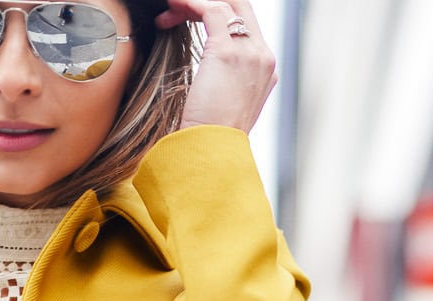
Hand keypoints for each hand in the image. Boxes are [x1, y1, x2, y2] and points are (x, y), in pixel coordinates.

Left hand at [158, 0, 277, 132]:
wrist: (212, 153)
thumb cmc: (210, 137)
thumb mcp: (224, 106)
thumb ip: (224, 82)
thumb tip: (207, 75)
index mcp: (265, 70)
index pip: (246, 26)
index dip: (218, 15)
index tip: (189, 21)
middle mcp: (263, 57)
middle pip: (241, 7)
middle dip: (207, 3)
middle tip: (178, 9)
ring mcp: (249, 53)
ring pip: (224, 5)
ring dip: (190, 4)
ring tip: (167, 11)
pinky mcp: (227, 52)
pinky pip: (210, 9)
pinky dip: (188, 4)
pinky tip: (170, 7)